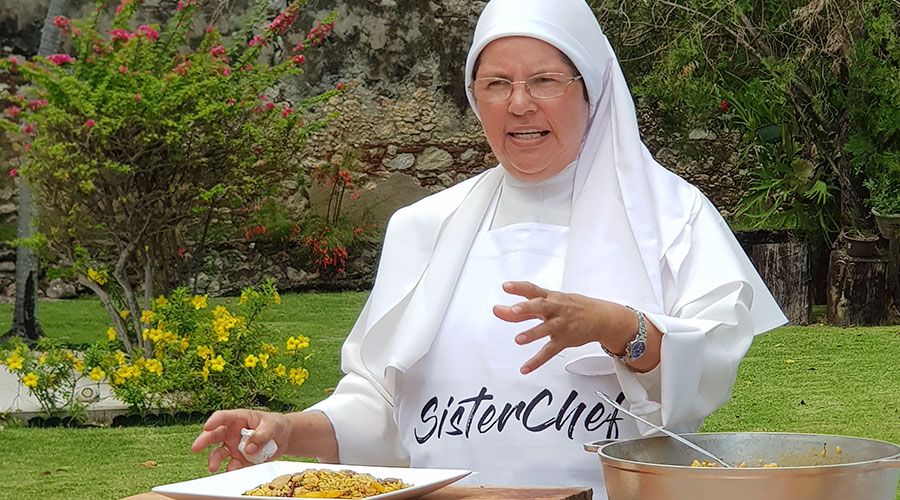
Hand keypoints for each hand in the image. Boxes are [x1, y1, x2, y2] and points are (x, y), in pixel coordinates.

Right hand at [191, 409, 291, 472]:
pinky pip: (232, 465)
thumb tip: (249, 448)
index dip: (214, 421)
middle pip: (214, 435)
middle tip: (196, 447)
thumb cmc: (276, 425)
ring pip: (219, 453)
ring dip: (214, 460)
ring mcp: (234, 447)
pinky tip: (233, 470)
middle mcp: (232, 432)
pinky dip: (232, 468)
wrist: (283, 438)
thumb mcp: (272, 426)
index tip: (207, 426)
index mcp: (239, 418)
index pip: (223, 417)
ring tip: (213, 467)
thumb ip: (261, 435)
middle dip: (203, 441)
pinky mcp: (239, 459)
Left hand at [492, 281, 633, 373]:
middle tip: (512, 310)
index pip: (532, 289)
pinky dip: (537, 361)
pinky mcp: (564, 340)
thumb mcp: (552, 301)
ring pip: (546, 329)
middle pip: (540, 306)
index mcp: (551, 297)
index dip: (519, 287)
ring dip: (532, 334)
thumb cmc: (572, 307)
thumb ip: (527, 308)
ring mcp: (561, 325)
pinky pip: (550, 352)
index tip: (505, 286)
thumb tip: (504, 311)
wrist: (601, 317)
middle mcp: (555, 309)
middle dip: (525, 308)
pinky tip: (525, 368)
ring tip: (519, 339)